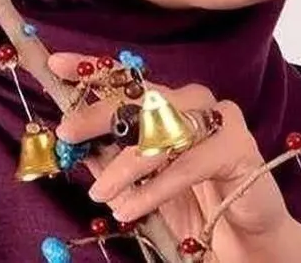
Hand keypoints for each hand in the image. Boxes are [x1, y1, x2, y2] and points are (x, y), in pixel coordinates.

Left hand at [50, 52, 300, 260]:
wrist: (243, 236)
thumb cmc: (192, 203)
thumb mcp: (139, 181)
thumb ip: (110, 159)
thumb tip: (70, 145)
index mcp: (168, 103)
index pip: (127, 78)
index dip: (92, 68)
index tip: (56, 64)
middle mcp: (193, 102)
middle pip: (142, 97)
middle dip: (100, 113)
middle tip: (67, 131)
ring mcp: (219, 120)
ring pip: (163, 131)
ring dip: (125, 164)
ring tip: (99, 194)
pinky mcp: (238, 146)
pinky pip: (187, 165)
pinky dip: (154, 189)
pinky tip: (129, 208)